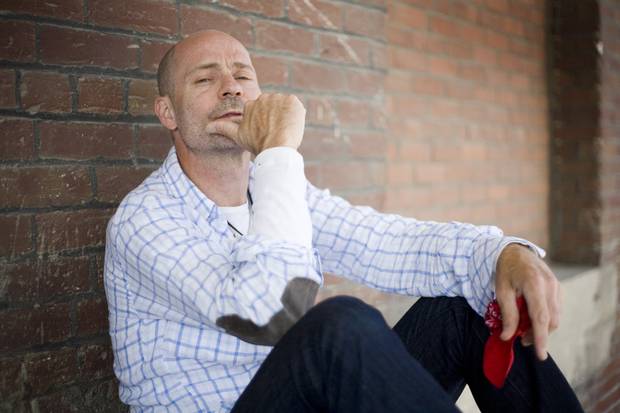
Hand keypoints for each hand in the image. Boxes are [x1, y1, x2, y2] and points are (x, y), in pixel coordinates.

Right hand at [206, 93, 305, 154]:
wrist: (275, 148)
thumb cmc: (257, 144)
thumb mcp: (238, 136)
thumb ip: (223, 128)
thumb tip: (207, 127)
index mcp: (251, 105)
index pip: (262, 111)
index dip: (267, 123)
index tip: (269, 133)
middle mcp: (263, 98)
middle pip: (274, 108)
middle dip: (277, 118)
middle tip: (277, 133)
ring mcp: (278, 98)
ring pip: (285, 107)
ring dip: (287, 117)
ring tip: (284, 131)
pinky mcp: (292, 101)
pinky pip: (296, 107)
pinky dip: (296, 115)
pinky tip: (292, 126)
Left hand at [494, 244, 560, 359]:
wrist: (515, 251)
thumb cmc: (506, 270)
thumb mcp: (501, 291)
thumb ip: (507, 314)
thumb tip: (507, 336)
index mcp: (534, 284)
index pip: (540, 317)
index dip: (541, 338)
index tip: (541, 355)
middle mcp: (550, 285)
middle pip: (550, 320)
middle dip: (538, 335)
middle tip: (520, 340)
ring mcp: (556, 286)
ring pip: (554, 317)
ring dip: (541, 328)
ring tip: (523, 329)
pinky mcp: (558, 288)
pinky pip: (554, 309)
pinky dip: (543, 318)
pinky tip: (530, 318)